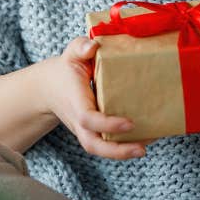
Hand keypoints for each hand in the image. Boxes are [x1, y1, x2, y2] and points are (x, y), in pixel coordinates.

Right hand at [42, 37, 158, 159]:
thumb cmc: (66, 70)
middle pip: (93, 145)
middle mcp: (79, 122)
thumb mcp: (71, 54)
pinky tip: (147, 138)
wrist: (50, 88)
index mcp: (75, 102)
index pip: (88, 118)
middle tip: (142, 149)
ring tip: (149, 145)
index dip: (108, 123)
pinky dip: (125, 146)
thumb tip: (93, 46)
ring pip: (101, 149)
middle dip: (117, 151)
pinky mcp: (93, 133)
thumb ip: (80, 47)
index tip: (130, 122)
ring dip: (124, 152)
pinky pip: (107, 144)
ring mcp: (85, 130)